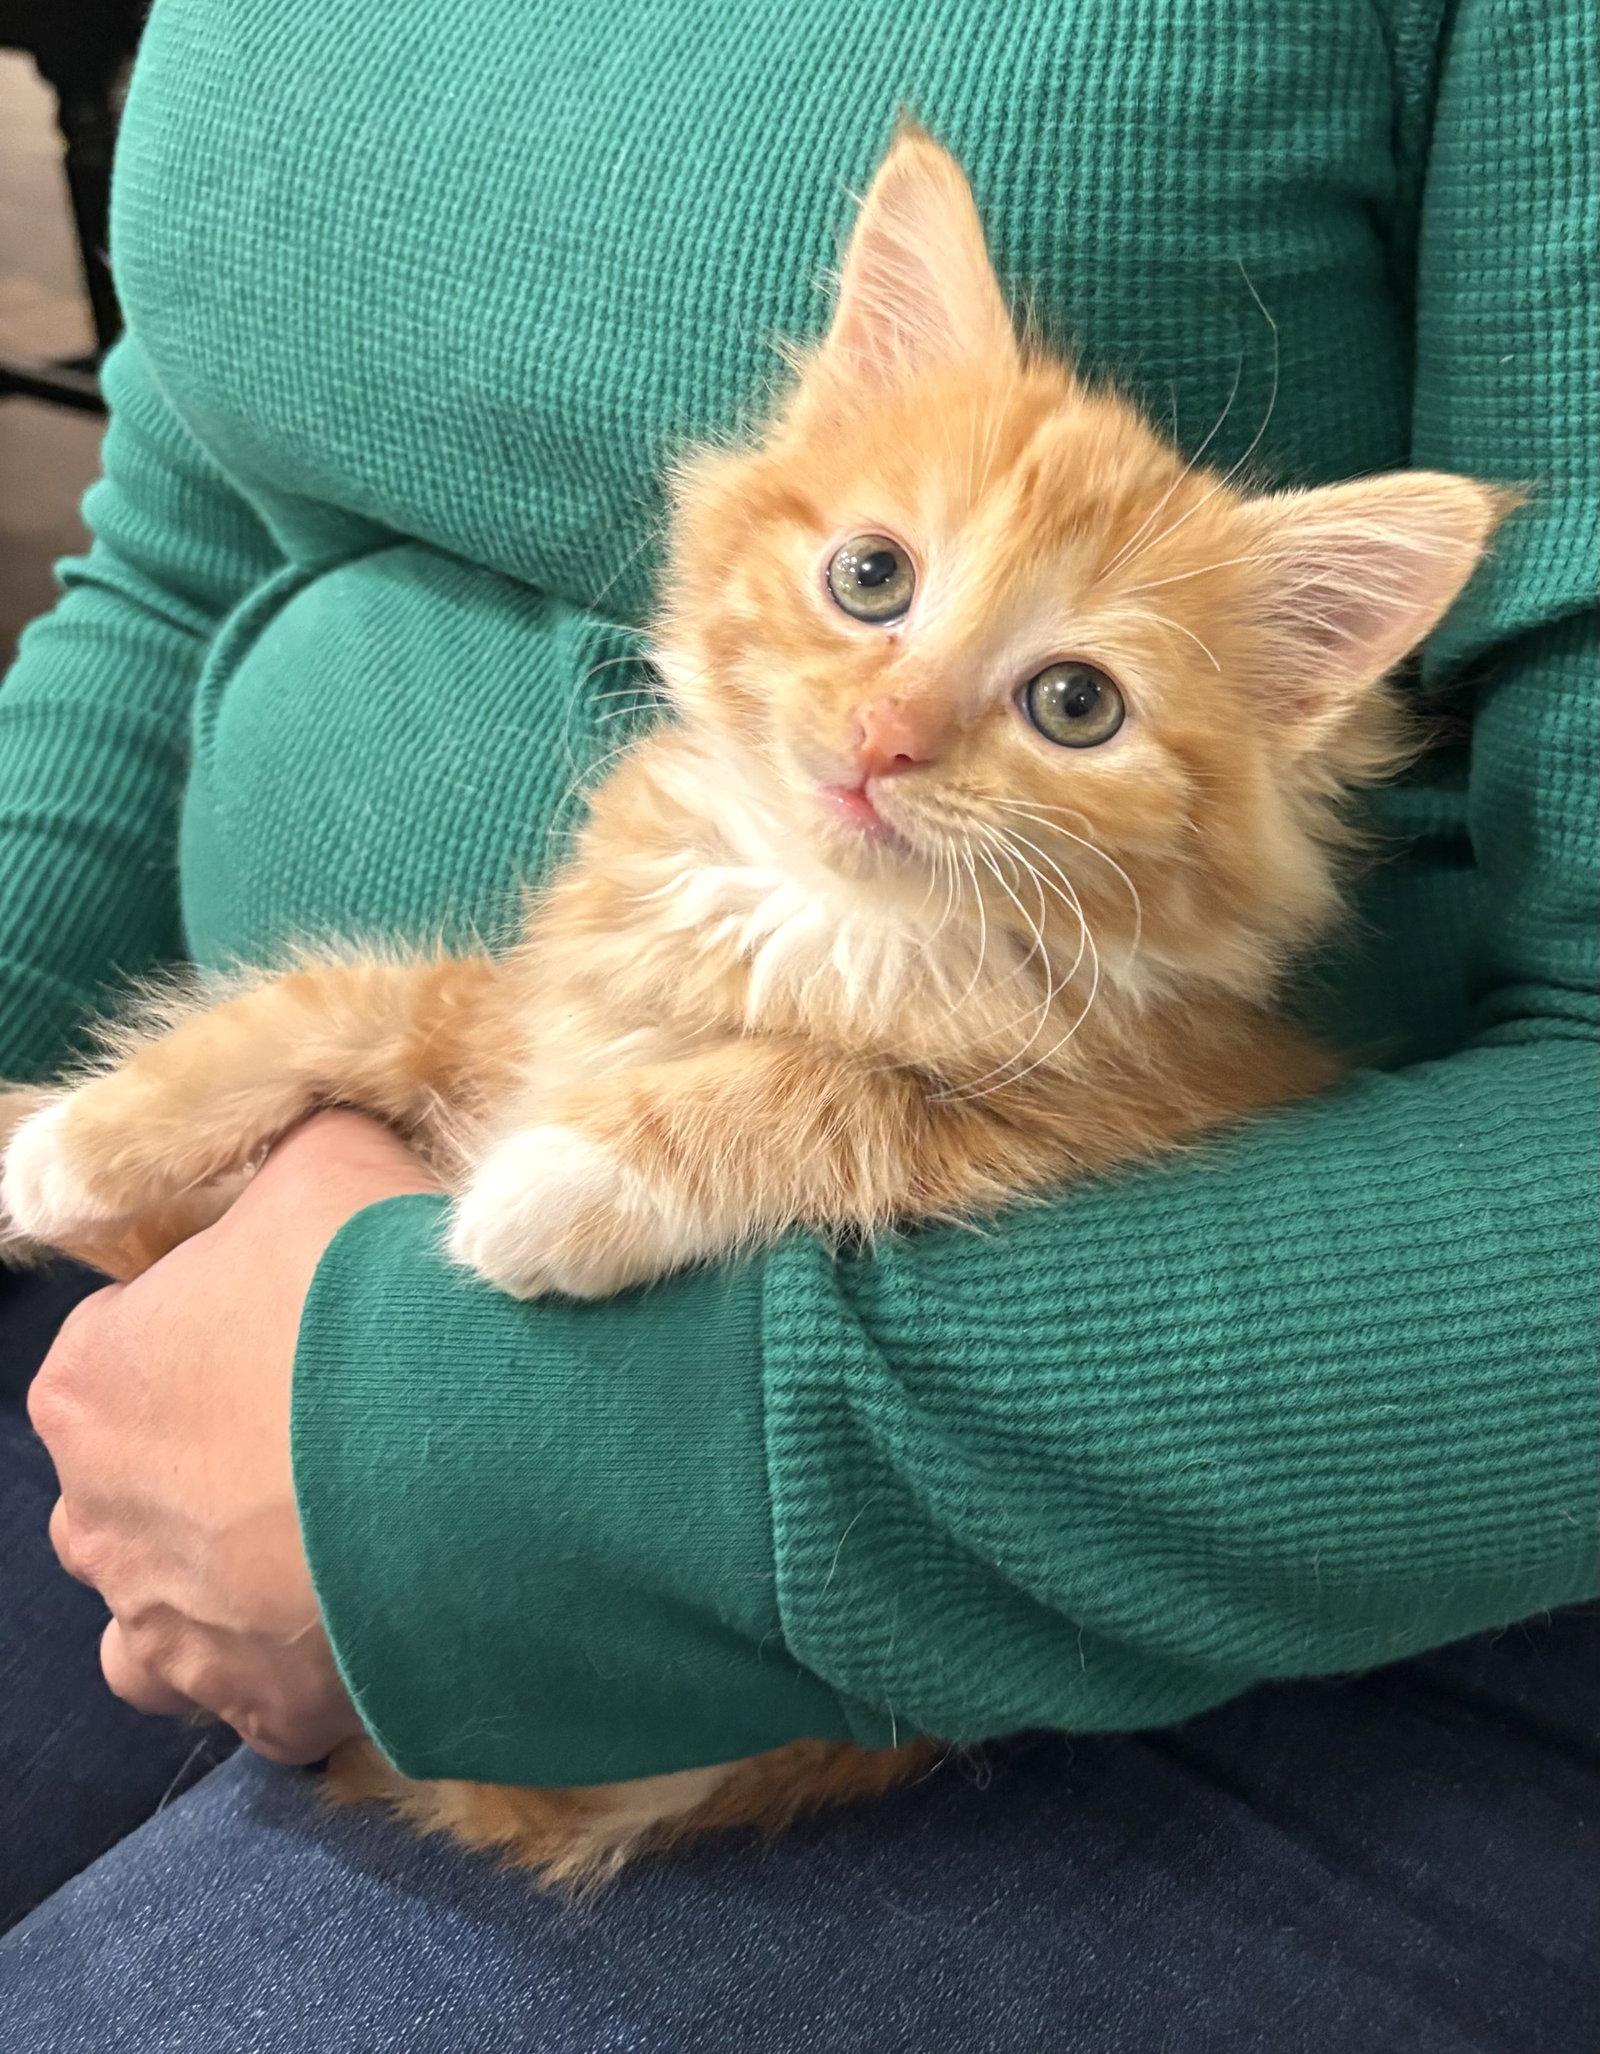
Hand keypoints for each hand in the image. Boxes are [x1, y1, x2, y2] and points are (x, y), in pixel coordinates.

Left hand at [28, 1110, 439, 1762]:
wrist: (484, 1467)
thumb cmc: (380, 1305)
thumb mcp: (333, 1159)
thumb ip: (292, 1148)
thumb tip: (304, 1138)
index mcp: (90, 1382)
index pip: (129, 1344)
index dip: (222, 1324)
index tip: (311, 1323)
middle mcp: (99, 1519)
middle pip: (139, 1480)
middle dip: (211, 1457)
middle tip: (334, 1424)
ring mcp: (174, 1630)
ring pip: (163, 1607)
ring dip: (222, 1577)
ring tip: (329, 1537)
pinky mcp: (260, 1711)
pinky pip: (251, 1693)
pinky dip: (289, 1665)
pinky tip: (366, 1614)